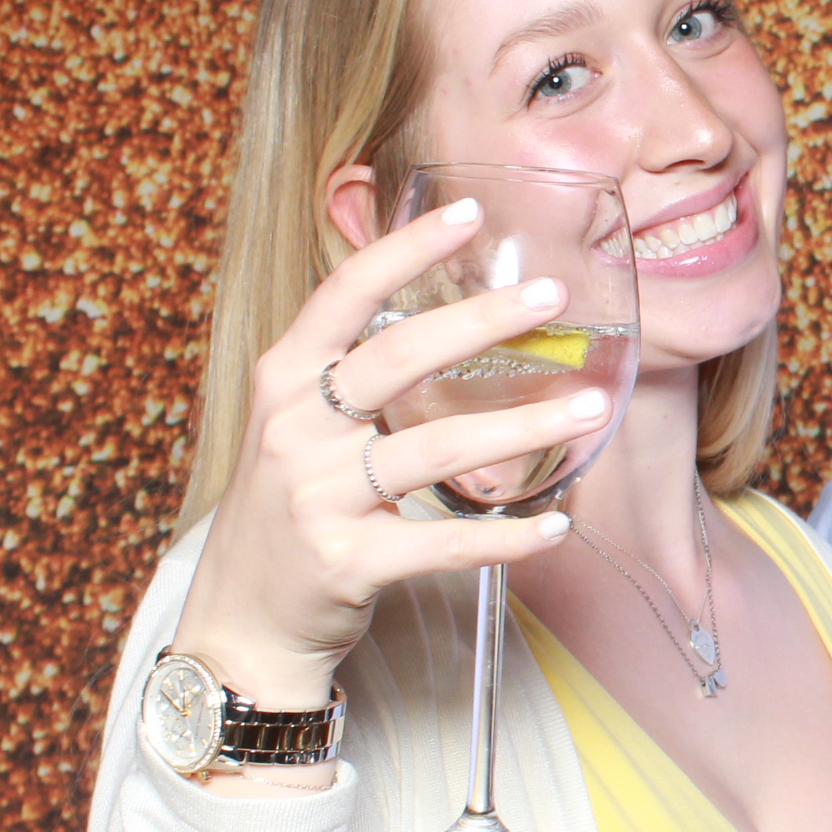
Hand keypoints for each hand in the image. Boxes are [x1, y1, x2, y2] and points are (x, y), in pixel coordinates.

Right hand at [171, 196, 608, 713]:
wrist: (243, 618)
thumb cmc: (290, 506)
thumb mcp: (298, 423)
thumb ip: (353, 370)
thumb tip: (450, 310)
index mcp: (283, 379)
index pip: (342, 294)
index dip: (404, 249)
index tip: (469, 212)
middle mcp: (294, 429)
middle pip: (396, 357)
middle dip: (480, 320)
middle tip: (550, 295)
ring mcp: (317, 496)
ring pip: (435, 449)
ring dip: (521, 427)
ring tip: (588, 409)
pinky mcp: (348, 561)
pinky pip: (444, 542)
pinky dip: (506, 537)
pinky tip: (556, 525)